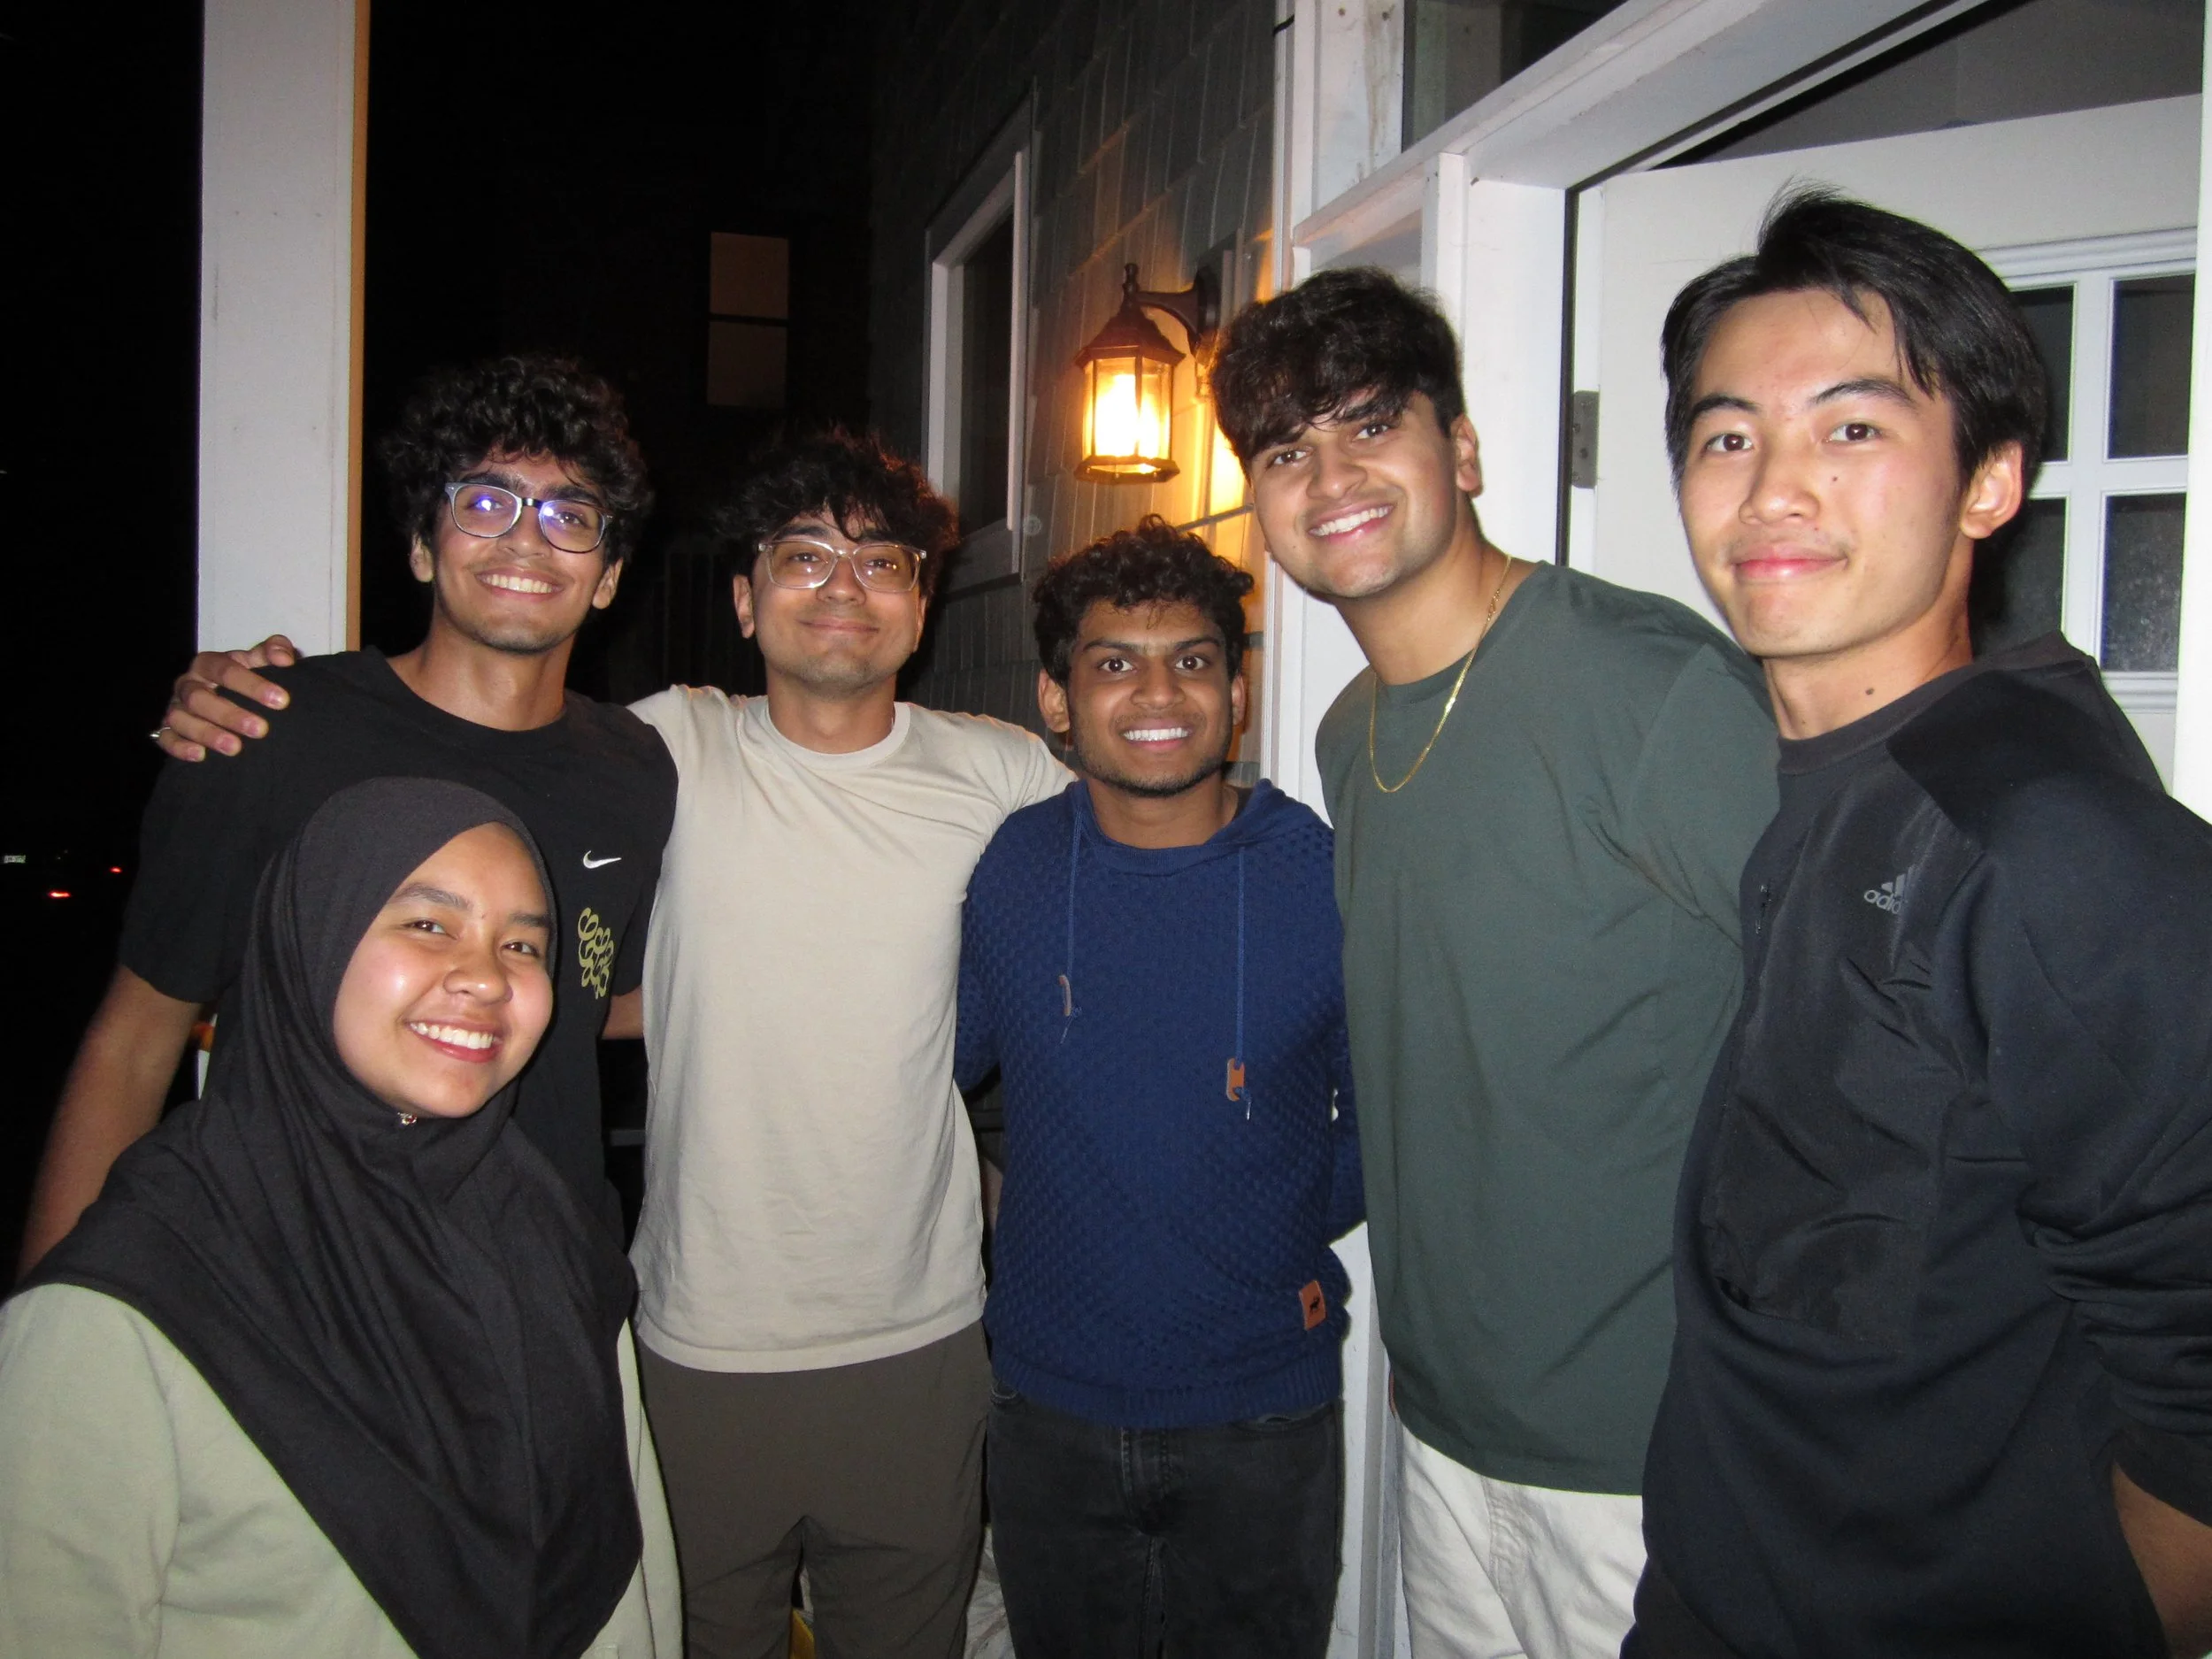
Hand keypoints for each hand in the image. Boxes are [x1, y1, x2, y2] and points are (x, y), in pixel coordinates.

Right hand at [153, 635, 298, 760]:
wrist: (231, 697)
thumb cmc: (246, 677)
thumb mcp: (259, 660)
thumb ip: (275, 650)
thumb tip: (284, 658)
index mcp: (207, 664)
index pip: (225, 670)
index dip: (252, 684)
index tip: (281, 701)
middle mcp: (187, 684)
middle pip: (199, 697)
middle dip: (230, 714)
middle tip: (261, 729)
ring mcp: (176, 707)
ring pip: (181, 719)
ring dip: (207, 734)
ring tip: (235, 748)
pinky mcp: (168, 729)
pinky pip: (166, 738)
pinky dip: (180, 747)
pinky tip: (200, 755)